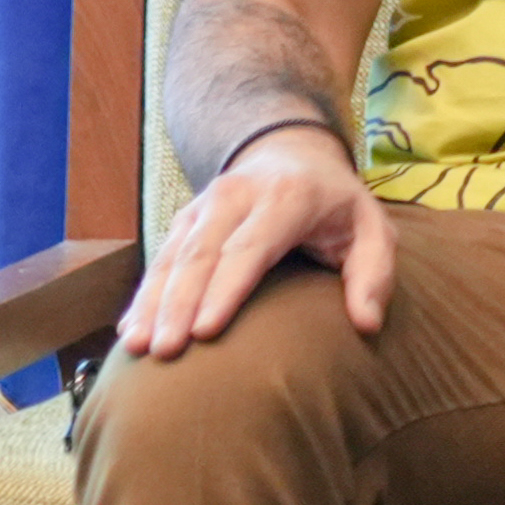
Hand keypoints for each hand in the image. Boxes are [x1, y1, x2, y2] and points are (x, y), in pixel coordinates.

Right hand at [118, 124, 394, 358]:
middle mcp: (238, 196)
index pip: (250, 247)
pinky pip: (160, 258)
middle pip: (201, 254)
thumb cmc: (337, 204)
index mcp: (287, 198)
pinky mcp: (184, 219)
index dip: (226, 289)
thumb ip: (375, 273)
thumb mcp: (372, 229)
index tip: (205, 332)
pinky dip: (144, 295)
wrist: (294, 153)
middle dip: (179, 305)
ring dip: (151, 302)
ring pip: (172, 256)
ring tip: (136, 347)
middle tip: (165, 351)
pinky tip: (130, 330)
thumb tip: (368, 323)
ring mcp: (204, 206)